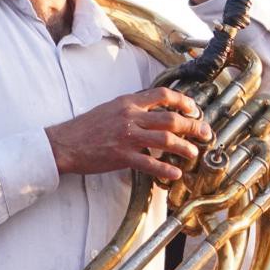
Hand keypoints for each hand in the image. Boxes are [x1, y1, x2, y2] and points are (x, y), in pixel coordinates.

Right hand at [45, 87, 213, 181]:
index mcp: (128, 102)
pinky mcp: (121, 156)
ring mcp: (127, 137)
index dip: (184, 101)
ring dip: (184, 148)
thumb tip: (155, 111)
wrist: (64, 143)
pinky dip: (165, 169)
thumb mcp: (111, 108)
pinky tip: (175, 174)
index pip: (163, 95)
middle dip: (193, 126)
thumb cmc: (86, 127)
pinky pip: (149, 163)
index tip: (194, 109)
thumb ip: (133, 108)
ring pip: (165, 140)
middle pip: (171, 119)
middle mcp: (130, 117)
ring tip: (193, 153)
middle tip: (205, 133)